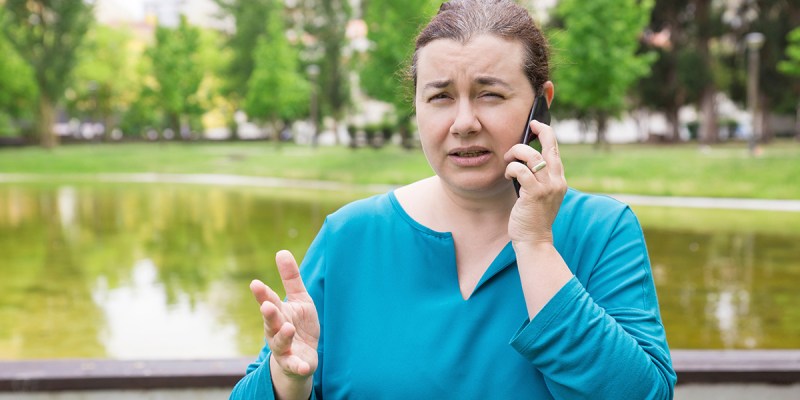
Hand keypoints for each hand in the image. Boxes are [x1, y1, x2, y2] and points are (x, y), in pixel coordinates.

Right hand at [250, 250, 319, 381]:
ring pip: (279, 342)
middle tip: (267, 305)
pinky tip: (305, 366)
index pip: (270, 301)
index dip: (263, 294)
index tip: (255, 284)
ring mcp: (283, 348)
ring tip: (288, 328)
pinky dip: (298, 366)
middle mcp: (276, 330)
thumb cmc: (298, 324)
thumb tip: (281, 251)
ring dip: (282, 336)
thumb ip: (291, 278)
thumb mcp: (299, 299)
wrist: (302, 356)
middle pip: (271, 321)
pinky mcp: (293, 363)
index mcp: (278, 313)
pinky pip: (295, 365)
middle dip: (268, 314)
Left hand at [504, 120, 566, 245]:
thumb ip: (538, 178)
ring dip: (516, 153)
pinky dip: (511, 168)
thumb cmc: (532, 217)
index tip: (536, 125)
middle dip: (540, 131)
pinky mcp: (535, 193)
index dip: (546, 134)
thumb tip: (524, 158)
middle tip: (529, 126)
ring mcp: (547, 187)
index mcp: (559, 180)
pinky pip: (521, 170)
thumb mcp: (540, 195)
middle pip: (549, 146)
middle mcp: (557, 181)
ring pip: (532, 155)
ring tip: (508, 160)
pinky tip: (508, 176)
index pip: (555, 151)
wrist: (534, 240)